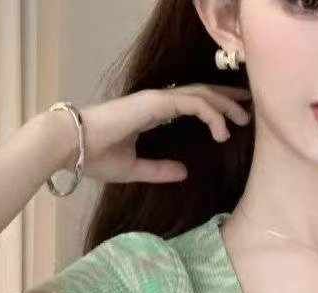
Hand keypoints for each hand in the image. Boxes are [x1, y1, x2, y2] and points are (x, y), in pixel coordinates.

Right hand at [54, 82, 251, 184]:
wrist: (69, 147)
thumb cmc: (94, 157)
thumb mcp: (135, 169)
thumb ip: (160, 170)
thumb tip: (184, 173)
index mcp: (152, 113)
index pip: (191, 103)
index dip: (214, 107)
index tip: (234, 118)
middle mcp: (157, 102)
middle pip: (201, 93)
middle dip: (226, 100)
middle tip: (248, 111)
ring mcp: (156, 99)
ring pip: (201, 95)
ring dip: (225, 105)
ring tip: (243, 120)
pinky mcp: (155, 103)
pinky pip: (193, 103)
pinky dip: (211, 114)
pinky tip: (222, 131)